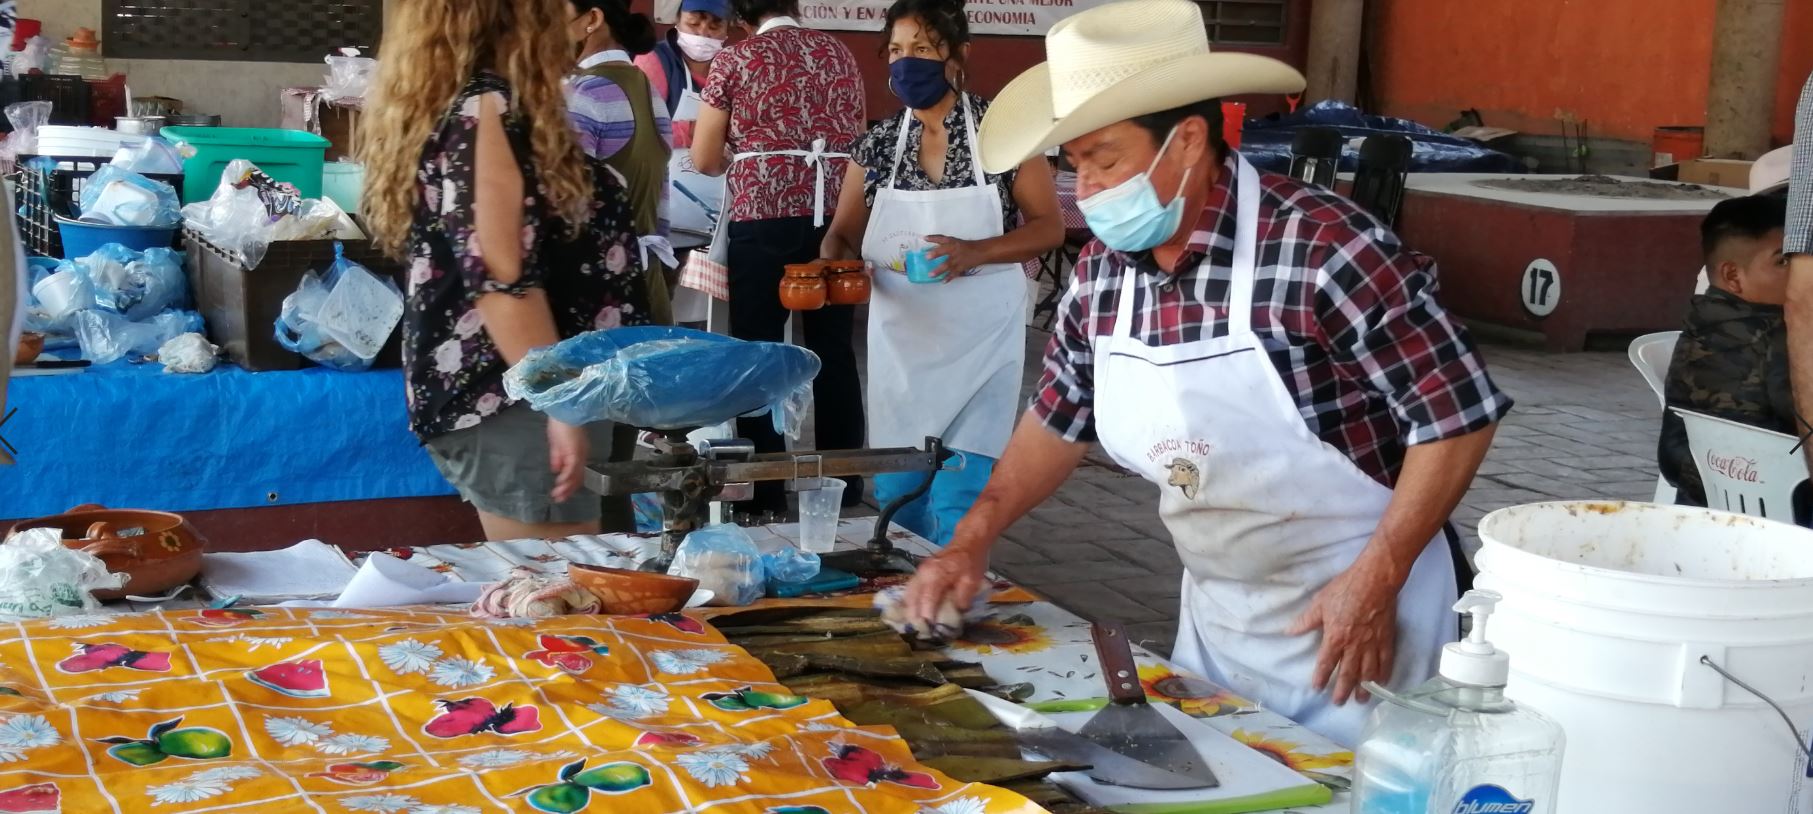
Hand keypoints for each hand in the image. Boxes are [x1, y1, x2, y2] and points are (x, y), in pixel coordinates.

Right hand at [546, 419, 589, 502]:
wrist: (564, 412)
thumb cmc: (559, 425)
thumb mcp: (556, 444)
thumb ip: (557, 457)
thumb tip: (556, 471)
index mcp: (578, 453)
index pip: (576, 473)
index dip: (570, 485)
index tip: (561, 494)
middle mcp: (581, 456)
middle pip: (578, 477)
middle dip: (568, 490)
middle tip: (559, 499)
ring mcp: (579, 455)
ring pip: (576, 476)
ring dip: (566, 488)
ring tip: (557, 496)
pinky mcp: (575, 452)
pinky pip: (572, 469)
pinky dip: (566, 479)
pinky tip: (559, 484)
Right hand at [902, 542, 989, 631]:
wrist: (969, 541)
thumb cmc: (971, 561)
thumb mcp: (972, 582)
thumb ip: (962, 599)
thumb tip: (954, 615)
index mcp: (935, 576)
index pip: (926, 601)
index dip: (926, 618)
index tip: (929, 632)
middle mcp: (923, 574)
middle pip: (911, 599)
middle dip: (913, 617)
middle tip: (920, 632)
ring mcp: (919, 572)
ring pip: (908, 595)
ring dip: (910, 611)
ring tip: (916, 626)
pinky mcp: (920, 574)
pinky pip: (911, 590)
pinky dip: (911, 603)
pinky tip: (915, 613)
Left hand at [924, 235, 988, 281]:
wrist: (980, 251)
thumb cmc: (965, 246)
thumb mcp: (955, 241)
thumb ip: (942, 242)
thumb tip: (928, 241)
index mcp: (953, 242)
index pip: (942, 238)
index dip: (933, 238)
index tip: (925, 238)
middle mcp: (955, 250)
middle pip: (945, 251)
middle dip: (936, 254)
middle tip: (927, 258)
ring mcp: (958, 259)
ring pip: (948, 265)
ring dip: (939, 270)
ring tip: (930, 275)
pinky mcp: (962, 267)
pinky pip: (954, 273)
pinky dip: (949, 277)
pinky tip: (943, 281)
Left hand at [1287, 554, 1405, 704]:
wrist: (1375, 580)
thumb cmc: (1345, 589)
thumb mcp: (1320, 602)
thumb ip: (1306, 620)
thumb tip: (1289, 631)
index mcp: (1335, 637)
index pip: (1326, 663)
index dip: (1321, 678)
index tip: (1317, 689)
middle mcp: (1354, 646)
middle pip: (1347, 673)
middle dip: (1342, 690)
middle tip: (1339, 703)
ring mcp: (1372, 644)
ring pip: (1367, 672)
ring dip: (1364, 688)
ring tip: (1360, 700)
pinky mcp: (1387, 640)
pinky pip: (1385, 662)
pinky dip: (1383, 674)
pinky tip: (1381, 683)